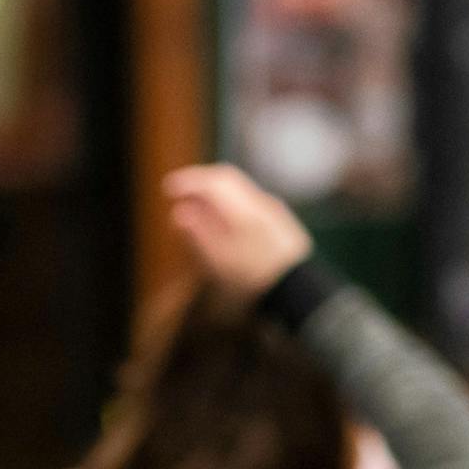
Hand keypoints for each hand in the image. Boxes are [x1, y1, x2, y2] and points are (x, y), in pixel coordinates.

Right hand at [163, 163, 312, 294]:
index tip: (169, 188)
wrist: (299, 290)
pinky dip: (232, 203)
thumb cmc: (256, 278)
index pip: (213, 181)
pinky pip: (252, 201)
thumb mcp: (219, 261)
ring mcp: (275, 210)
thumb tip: (179, 213)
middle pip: (227, 179)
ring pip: (240, 189)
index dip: (188, 181)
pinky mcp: (283, 221)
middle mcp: (261, 202)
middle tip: (181, 191)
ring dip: (217, 192)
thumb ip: (198, 234)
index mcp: (243, 209)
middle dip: (201, 182)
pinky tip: (224, 219)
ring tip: (199, 206)